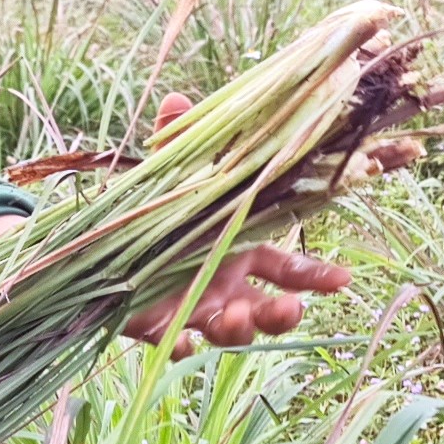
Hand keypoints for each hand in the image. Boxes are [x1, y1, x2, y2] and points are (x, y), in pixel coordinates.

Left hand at [123, 93, 406, 355]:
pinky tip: (183, 339)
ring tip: (236, 316)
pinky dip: (179, 344)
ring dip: (238, 326)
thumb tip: (178, 100)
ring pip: (227, 328)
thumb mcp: (169, 172)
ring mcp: (194, 308)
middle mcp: (224, 285)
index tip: (342, 281)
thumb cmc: (153, 208)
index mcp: (239, 249)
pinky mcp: (157, 326)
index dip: (314, 276)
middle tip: (290, 309)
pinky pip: (171, 342)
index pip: (286, 268)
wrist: (100, 241)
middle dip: (282, 313)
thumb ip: (180, 141)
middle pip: (265, 307)